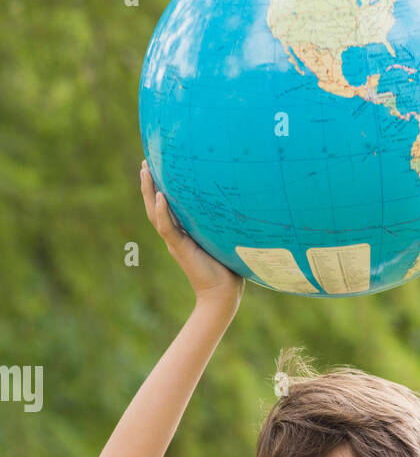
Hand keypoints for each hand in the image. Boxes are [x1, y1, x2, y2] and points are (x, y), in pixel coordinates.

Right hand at [140, 161, 243, 305]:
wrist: (223, 295)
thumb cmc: (228, 269)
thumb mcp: (223, 240)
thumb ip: (222, 224)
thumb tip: (239, 202)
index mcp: (183, 233)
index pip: (167, 206)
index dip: (160, 187)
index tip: (158, 166)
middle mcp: (175, 236)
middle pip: (155, 206)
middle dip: (148, 184)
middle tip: (144, 162)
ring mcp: (175, 242)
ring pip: (155, 214)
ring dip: (149, 192)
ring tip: (145, 171)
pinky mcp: (180, 249)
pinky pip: (167, 228)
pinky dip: (162, 212)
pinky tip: (160, 196)